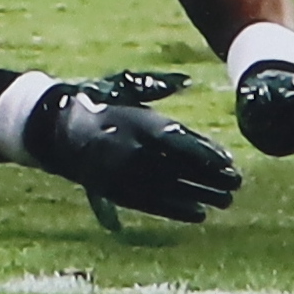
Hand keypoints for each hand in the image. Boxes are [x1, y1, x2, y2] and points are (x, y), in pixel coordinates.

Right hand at [19, 80, 241, 225]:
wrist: (57, 129)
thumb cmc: (98, 103)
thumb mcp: (124, 88)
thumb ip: (157, 87)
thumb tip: (187, 80)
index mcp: (137, 123)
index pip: (180, 142)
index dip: (206, 153)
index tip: (229, 162)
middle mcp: (133, 151)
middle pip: (181, 168)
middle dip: (210, 177)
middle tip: (236, 184)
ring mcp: (125, 173)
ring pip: (170, 188)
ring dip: (200, 196)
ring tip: (225, 202)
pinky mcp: (117, 191)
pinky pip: (151, 203)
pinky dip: (176, 210)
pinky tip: (198, 213)